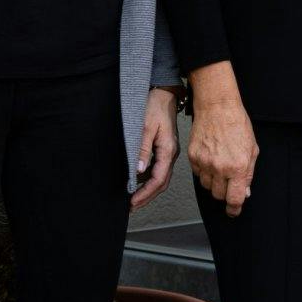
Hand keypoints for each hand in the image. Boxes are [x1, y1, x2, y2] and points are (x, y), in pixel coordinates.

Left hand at [132, 88, 179, 209]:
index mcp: (168, 150)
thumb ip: (142, 149)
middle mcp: (170, 154)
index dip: (145, 193)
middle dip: (146, 197)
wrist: (164, 93)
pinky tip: (137, 182)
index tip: (132, 202)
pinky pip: (158, 170)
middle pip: (161, 183)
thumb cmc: (155, 106)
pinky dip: (148, 180)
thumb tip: (138, 171)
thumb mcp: (145, 126)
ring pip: (160, 178)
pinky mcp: (164, 149)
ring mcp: (168, 152)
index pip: (158, 179)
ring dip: (147, 190)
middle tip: (131, 207)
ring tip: (133, 199)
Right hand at [188, 63, 257, 217]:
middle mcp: (220, 168)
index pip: (234, 199)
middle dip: (224, 193)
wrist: (217, 107)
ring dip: (214, 182)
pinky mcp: (193, 157)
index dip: (234, 209)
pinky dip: (204, 171)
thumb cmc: (237, 123)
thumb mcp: (252, 149)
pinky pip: (198, 174)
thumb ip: (248, 173)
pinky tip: (210, 159)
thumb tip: (244, 191)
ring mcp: (204, 163)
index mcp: (238, 167)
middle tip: (229, 183)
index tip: (233, 211)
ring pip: (207, 186)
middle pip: (218, 195)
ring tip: (220, 167)